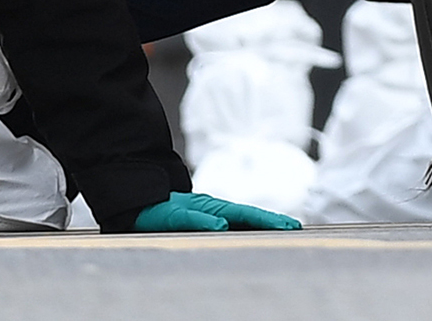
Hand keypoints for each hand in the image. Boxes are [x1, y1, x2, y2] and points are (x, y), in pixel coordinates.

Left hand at [133, 191, 301, 231]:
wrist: (136, 198)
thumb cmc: (153, 209)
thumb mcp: (173, 215)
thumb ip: (197, 219)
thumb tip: (223, 224)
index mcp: (212, 207)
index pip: (247, 215)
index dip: (269, 221)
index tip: (289, 227)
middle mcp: (215, 208)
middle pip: (250, 215)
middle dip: (272, 222)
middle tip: (295, 229)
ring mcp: (210, 212)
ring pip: (242, 219)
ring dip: (261, 224)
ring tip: (280, 231)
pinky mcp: (203, 219)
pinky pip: (231, 223)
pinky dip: (246, 227)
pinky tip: (250, 233)